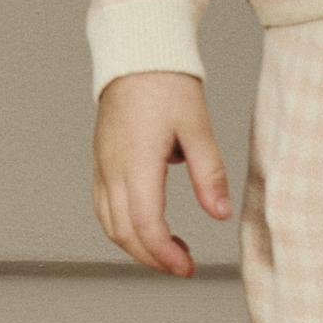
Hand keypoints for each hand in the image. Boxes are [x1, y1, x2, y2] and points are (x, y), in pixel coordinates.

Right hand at [92, 71, 232, 275]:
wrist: (136, 54)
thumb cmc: (168, 85)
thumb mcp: (199, 128)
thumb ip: (210, 174)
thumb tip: (221, 214)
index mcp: (136, 162)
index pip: (144, 223)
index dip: (164, 254)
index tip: (187, 268)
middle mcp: (112, 168)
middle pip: (123, 232)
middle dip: (152, 258)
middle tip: (184, 267)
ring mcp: (102, 165)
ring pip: (109, 223)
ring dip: (138, 246)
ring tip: (171, 251)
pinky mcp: (101, 162)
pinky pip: (104, 207)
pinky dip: (124, 228)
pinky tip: (151, 229)